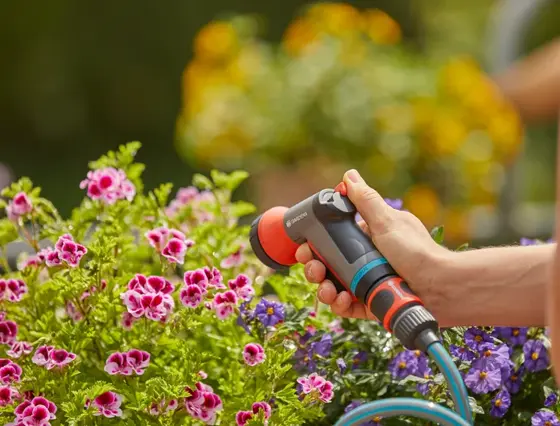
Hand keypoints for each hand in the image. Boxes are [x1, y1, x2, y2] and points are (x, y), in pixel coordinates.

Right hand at [295, 169, 451, 320]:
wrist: (441, 288)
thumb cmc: (416, 251)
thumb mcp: (387, 221)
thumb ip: (365, 200)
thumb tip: (348, 175)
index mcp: (366, 239)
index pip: (331, 240)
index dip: (314, 245)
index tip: (305, 248)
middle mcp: (364, 261)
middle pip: (328, 266)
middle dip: (314, 269)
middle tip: (314, 269)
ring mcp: (367, 283)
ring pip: (334, 287)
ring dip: (324, 289)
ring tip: (327, 289)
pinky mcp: (371, 305)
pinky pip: (348, 307)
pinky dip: (340, 305)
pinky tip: (341, 300)